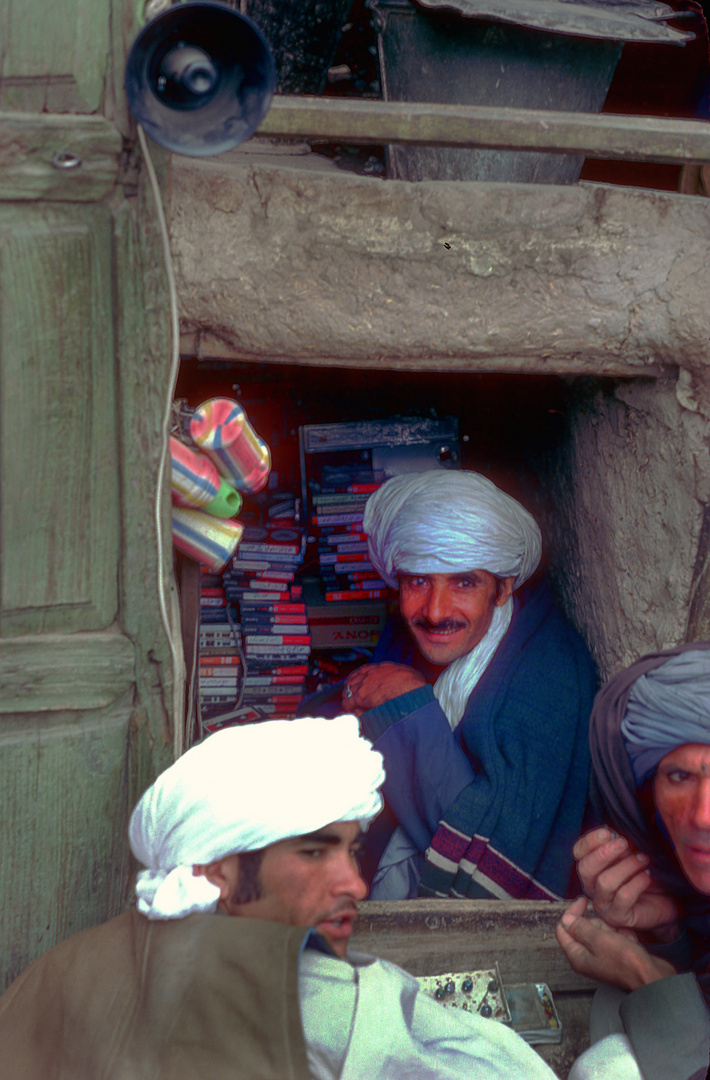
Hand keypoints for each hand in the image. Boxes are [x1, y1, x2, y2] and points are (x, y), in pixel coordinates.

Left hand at [342, 662, 425, 716]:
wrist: (409, 688)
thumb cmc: (413, 683)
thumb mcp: (408, 673)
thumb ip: (402, 675)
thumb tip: (408, 678)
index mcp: (381, 668)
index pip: (363, 671)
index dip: (359, 678)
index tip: (357, 683)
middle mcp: (369, 674)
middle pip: (353, 679)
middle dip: (351, 688)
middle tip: (352, 696)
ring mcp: (363, 684)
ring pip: (347, 691)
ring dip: (348, 698)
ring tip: (350, 706)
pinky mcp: (360, 697)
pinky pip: (347, 703)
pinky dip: (347, 708)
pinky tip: (350, 712)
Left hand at [556, 896, 676, 991]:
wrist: (653, 978)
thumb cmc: (627, 963)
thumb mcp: (600, 940)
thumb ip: (581, 928)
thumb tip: (565, 919)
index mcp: (577, 957)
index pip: (563, 929)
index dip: (571, 912)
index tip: (583, 900)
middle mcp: (587, 958)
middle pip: (584, 929)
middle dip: (598, 923)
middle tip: (611, 928)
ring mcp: (602, 957)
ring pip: (601, 931)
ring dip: (614, 929)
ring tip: (624, 937)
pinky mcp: (616, 956)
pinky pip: (615, 938)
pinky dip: (623, 936)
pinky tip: (631, 941)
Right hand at [574, 828, 679, 937]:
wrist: (666, 900)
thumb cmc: (644, 873)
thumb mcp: (630, 855)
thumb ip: (618, 846)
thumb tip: (611, 834)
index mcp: (591, 868)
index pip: (578, 853)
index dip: (589, 841)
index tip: (608, 833)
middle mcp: (592, 887)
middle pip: (585, 868)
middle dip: (604, 853)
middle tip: (624, 843)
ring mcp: (603, 904)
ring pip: (604, 883)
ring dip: (626, 866)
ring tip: (643, 859)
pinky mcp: (618, 917)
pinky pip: (623, 897)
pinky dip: (636, 883)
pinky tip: (647, 876)